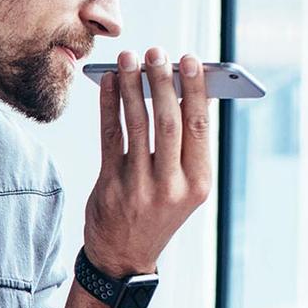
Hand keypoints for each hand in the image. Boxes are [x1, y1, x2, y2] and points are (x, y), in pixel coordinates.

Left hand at [83, 49, 211, 275]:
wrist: (123, 256)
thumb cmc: (157, 212)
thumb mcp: (183, 187)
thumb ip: (185, 147)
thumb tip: (180, 90)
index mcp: (198, 183)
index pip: (199, 126)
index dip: (194, 90)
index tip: (189, 59)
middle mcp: (172, 185)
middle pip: (168, 120)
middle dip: (162, 81)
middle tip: (156, 52)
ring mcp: (139, 186)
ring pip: (136, 123)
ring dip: (131, 86)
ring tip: (129, 59)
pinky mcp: (110, 185)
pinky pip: (109, 135)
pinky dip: (109, 105)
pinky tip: (108, 83)